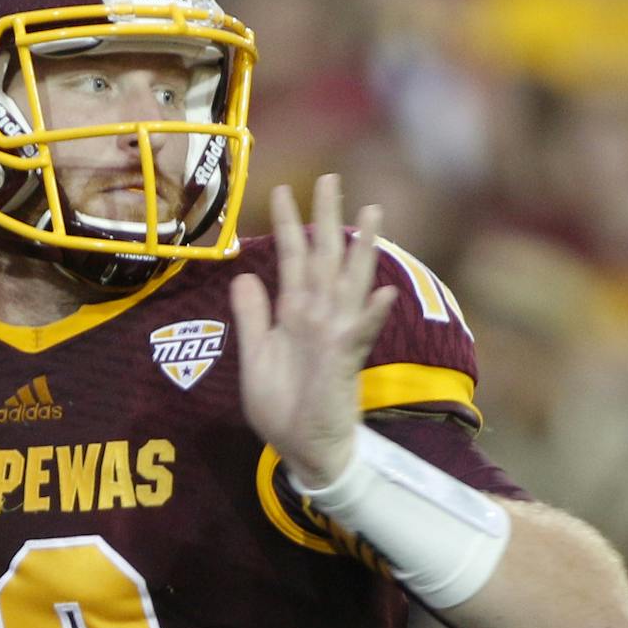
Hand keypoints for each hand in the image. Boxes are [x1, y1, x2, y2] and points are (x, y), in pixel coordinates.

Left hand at [229, 173, 397, 487]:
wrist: (302, 449)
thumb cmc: (283, 406)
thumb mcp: (255, 356)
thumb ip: (252, 317)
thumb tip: (244, 276)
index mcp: (294, 314)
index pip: (292, 260)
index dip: (287, 226)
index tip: (280, 190)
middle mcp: (318, 318)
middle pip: (324, 259)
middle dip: (328, 219)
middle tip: (331, 178)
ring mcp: (335, 338)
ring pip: (349, 285)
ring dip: (360, 251)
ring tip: (372, 214)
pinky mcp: (344, 364)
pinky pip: (359, 336)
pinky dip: (371, 316)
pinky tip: (383, 293)